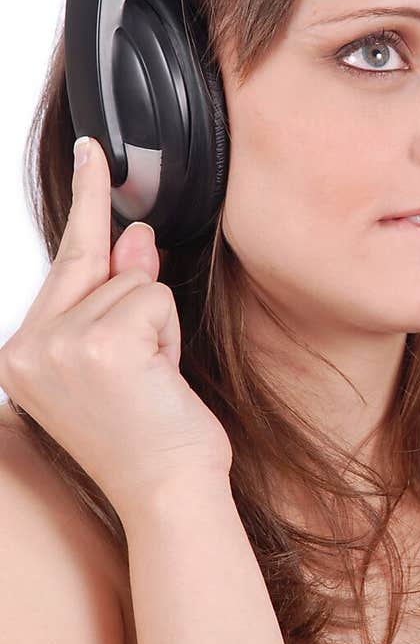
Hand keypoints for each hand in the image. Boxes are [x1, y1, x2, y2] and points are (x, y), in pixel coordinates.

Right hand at [0, 137, 232, 524]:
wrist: (168, 494)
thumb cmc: (150, 438)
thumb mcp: (128, 358)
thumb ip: (119, 295)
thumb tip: (135, 238)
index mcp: (24, 355)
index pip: (62, 262)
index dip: (85, 202)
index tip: (92, 149)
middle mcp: (28, 348)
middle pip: (98, 266)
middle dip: (136, 295)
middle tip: (140, 340)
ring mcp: (57, 345)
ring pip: (134, 283)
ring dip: (159, 330)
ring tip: (151, 385)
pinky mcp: (97, 344)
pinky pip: (153, 298)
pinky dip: (170, 336)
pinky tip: (159, 380)